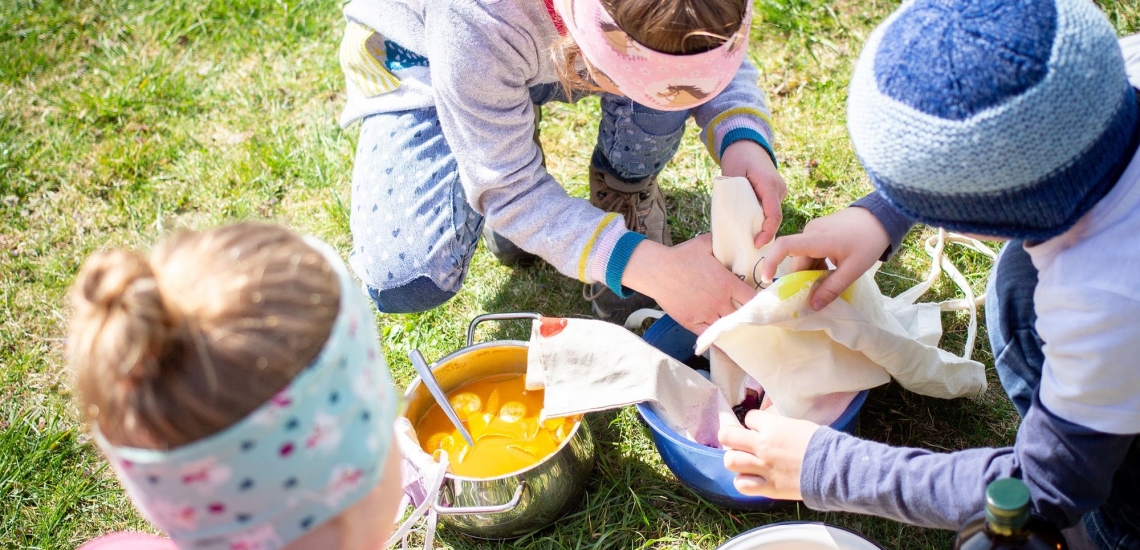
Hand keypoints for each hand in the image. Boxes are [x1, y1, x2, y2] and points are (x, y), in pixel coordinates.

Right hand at [622, 234, 755, 333]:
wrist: (657, 271)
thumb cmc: (681, 256)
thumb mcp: (704, 244)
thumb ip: (721, 243)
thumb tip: (730, 236)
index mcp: (727, 284)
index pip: (752, 298)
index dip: (756, 301)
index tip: (757, 301)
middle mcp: (720, 302)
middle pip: (742, 316)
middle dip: (746, 316)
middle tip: (747, 316)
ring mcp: (706, 314)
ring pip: (727, 327)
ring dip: (731, 327)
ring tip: (736, 328)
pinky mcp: (692, 322)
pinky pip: (709, 336)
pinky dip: (716, 338)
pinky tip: (722, 340)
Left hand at [718, 409, 819, 499]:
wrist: (834, 468)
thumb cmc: (821, 444)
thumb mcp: (798, 424)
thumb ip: (778, 425)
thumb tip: (767, 425)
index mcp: (772, 427)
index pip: (749, 417)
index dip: (754, 422)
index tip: (761, 428)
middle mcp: (762, 446)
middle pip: (727, 436)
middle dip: (730, 436)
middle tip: (738, 441)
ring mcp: (763, 467)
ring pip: (730, 461)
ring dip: (735, 459)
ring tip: (744, 460)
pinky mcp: (769, 487)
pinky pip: (741, 484)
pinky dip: (743, 481)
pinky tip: (751, 478)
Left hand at [721, 140, 787, 247]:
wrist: (747, 144)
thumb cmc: (737, 158)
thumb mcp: (732, 176)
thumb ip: (733, 197)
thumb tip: (731, 222)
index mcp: (769, 185)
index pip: (774, 215)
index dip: (767, 233)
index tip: (756, 244)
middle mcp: (779, 188)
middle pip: (774, 217)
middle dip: (762, 233)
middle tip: (746, 244)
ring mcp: (780, 190)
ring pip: (772, 214)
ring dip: (760, 224)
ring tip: (745, 235)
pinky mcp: (776, 192)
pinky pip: (770, 209)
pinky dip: (761, 217)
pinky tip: (749, 223)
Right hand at [759, 207, 888, 310]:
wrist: (882, 217)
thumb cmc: (869, 242)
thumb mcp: (853, 270)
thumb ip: (832, 289)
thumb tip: (812, 306)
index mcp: (818, 239)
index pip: (785, 246)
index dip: (771, 262)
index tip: (767, 280)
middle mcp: (810, 231)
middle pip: (797, 259)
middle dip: (803, 278)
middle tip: (816, 295)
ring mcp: (814, 229)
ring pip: (803, 257)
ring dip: (812, 272)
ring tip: (832, 279)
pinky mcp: (819, 230)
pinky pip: (810, 250)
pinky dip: (817, 263)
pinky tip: (832, 269)